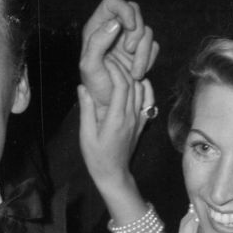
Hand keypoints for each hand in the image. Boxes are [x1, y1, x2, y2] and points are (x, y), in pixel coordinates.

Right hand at [77, 55, 153, 185]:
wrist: (114, 174)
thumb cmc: (97, 157)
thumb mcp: (86, 135)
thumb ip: (86, 110)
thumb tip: (82, 87)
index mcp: (117, 118)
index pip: (121, 85)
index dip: (114, 69)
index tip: (105, 60)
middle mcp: (131, 117)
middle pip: (133, 84)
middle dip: (122, 68)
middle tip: (111, 59)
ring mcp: (139, 120)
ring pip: (143, 90)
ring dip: (133, 76)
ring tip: (120, 68)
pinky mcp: (142, 123)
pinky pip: (149, 101)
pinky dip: (145, 88)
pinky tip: (137, 82)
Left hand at [79, 0, 159, 113]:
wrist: (109, 104)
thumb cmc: (95, 86)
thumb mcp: (89, 66)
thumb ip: (97, 42)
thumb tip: (115, 24)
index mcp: (97, 26)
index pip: (113, 2)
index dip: (124, 9)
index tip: (129, 26)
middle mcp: (114, 29)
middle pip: (135, 11)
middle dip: (136, 32)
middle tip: (129, 51)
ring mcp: (128, 39)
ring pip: (147, 31)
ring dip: (143, 52)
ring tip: (134, 72)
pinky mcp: (141, 52)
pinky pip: (154, 46)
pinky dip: (149, 59)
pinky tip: (138, 73)